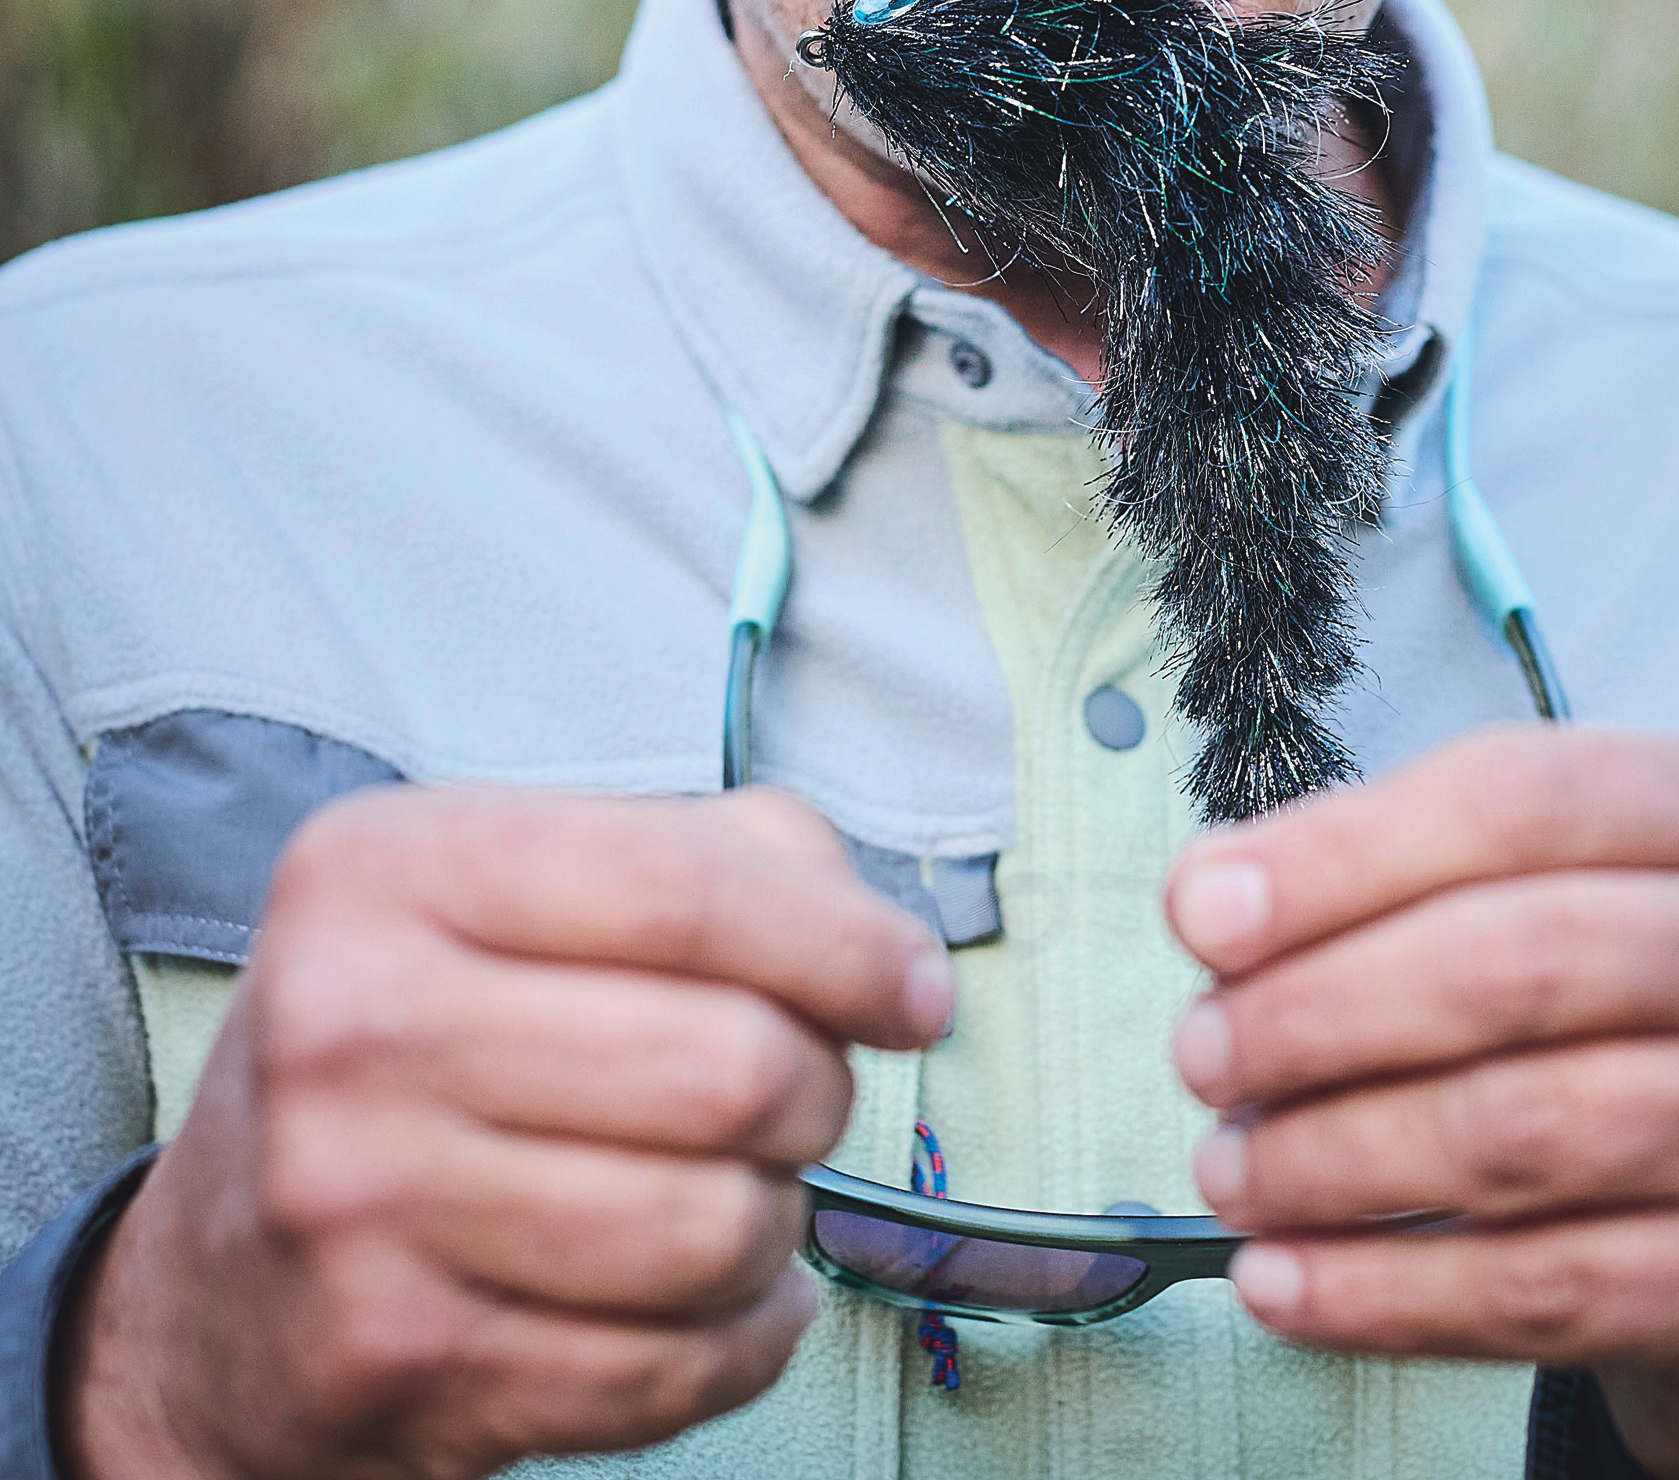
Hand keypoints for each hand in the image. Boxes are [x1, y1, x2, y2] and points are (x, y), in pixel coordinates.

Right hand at [59, 785, 951, 1479]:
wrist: (211, 1291)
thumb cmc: (414, 1050)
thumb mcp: (511, 896)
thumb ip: (712, 862)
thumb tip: (876, 946)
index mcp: (388, 868)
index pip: (687, 889)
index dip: (844, 944)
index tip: (912, 990)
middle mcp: (353, 1024)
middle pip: (726, 1064)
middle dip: (819, 1091)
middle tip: (801, 1099)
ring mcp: (359, 1204)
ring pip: (715, 1227)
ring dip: (775, 1223)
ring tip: (737, 1196)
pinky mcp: (393, 1363)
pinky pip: (669, 1369)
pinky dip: (741, 1339)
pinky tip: (716, 1298)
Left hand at [1165, 727, 1678, 1479]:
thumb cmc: (1650, 1024)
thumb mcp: (1569, 891)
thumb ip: (1407, 874)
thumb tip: (1215, 899)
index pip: (1517, 798)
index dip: (1340, 854)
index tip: (1202, 911)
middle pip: (1512, 964)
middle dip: (1319, 1012)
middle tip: (1202, 1053)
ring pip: (1518, 1133)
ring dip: (1331, 1159)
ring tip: (1232, 1164)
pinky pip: (1545, 1288)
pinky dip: (1385, 1292)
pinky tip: (1288, 1278)